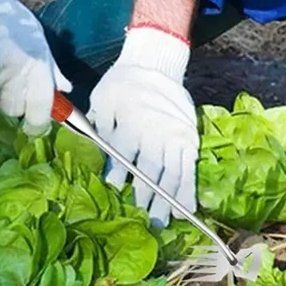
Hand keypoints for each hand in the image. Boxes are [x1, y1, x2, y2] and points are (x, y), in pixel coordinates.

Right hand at [0, 0, 69, 133]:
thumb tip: (64, 90)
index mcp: (37, 66)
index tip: (33, 128)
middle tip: (4, 81)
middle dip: (10, 101)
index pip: (40, 110)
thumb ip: (50, 68)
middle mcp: (14, 75)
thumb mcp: (37, 39)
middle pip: (11, 110)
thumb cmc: (7, 19)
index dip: (36, 124)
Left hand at [88, 25, 197, 226]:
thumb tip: (96, 150)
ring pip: (171, 174)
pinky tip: (187, 208)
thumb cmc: (124, 83)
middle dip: (146, 197)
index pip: (124, 156)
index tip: (116, 191)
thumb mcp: (103, 98)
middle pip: (150, 171)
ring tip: (165, 221)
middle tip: (145, 220)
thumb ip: (100, 124)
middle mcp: (155, 133)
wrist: (155, 64)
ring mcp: (174, 137)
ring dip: (168, 199)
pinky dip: (187, 190)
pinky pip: (189, 169)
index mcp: (131, 123)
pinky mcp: (188, 139)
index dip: (120, 175)